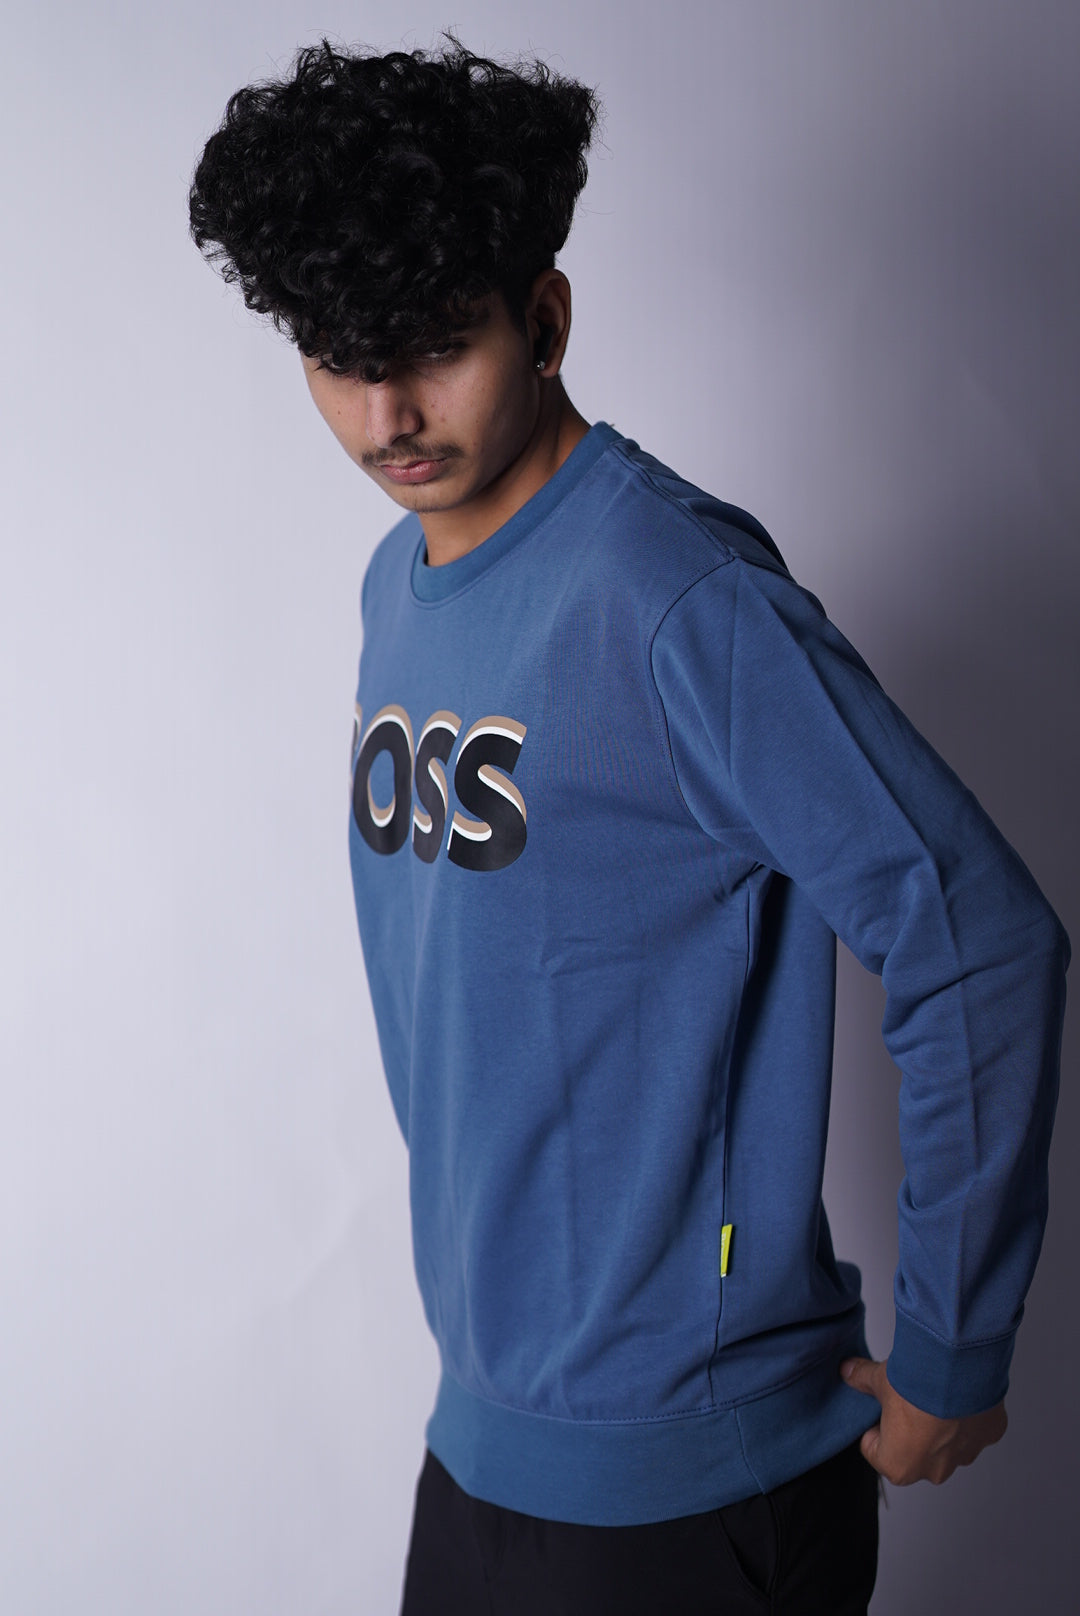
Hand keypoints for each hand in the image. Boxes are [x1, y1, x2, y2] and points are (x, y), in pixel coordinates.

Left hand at [840, 1355, 1006, 1484]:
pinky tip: (960, 1392)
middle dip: (909, 1428)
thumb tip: (847, 1371)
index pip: (875, 1449)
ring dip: (941, 1423)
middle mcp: (934, 1471)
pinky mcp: (989, 1436)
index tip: (880, 1407)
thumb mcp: (879, 1380)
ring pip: (946, 1442)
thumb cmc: (916, 1385)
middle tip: (909, 1398)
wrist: (958, 1367)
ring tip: (936, 1393)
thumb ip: (860, 1379)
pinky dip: (968, 1412)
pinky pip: (974, 1427)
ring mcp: (965, 1456)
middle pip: (912, 1450)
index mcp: (899, 1466)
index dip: (874, 1424)